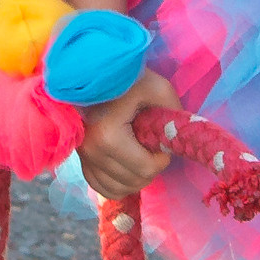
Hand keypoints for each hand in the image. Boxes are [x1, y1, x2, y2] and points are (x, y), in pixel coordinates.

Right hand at [78, 70, 185, 201]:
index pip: (146, 168)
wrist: (91, 70)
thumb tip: (179, 138)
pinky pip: (101, 188)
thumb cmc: (125, 77)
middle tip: (152, 145)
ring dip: (136, 178)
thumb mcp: (157, 87)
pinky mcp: (80, 160)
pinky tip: (127, 169)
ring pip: (118, 189)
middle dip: (150, 168)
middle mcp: (92, 151)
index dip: (162, 158)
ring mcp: (83, 157)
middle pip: (133, 181)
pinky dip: (118, 184)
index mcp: (109, 136)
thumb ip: (174, 113)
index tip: (161, 139)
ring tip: (140, 155)